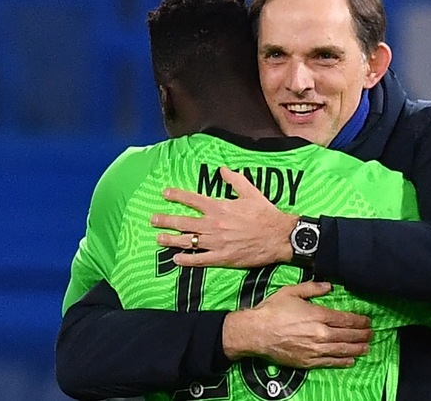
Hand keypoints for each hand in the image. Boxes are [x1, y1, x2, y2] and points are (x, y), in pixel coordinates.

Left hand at [151, 167, 298, 267]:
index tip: (165, 194)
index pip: (192, 200)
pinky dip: (186, 260)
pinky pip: (199, 260)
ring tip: (158, 238)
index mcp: (219, 207)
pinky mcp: (222, 257)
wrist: (278, 236)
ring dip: (171, 240)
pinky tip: (176, 259)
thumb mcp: (251, 193)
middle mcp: (213, 225)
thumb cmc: (265, 214)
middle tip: (152, 219)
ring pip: (187, 241)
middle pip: (183, 222)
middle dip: (166, 220)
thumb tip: (222, 170)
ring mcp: (216, 243)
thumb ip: (235, 180)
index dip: (177, 196)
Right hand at [222, 281, 372, 368]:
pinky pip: (329, 362)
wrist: (255, 333)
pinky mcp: (307, 361)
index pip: (345, 319)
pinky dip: (342, 361)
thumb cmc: (272, 310)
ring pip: (342, 349)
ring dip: (357, 348)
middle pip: (347, 335)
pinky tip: (350, 360)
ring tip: (367, 347)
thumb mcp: (292, 292)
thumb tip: (329, 286)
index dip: (359, 321)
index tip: (367, 321)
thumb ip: (313, 288)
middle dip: (362, 334)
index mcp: (318, 315)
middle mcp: (320, 333)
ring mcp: (314, 349)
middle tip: (371, 334)